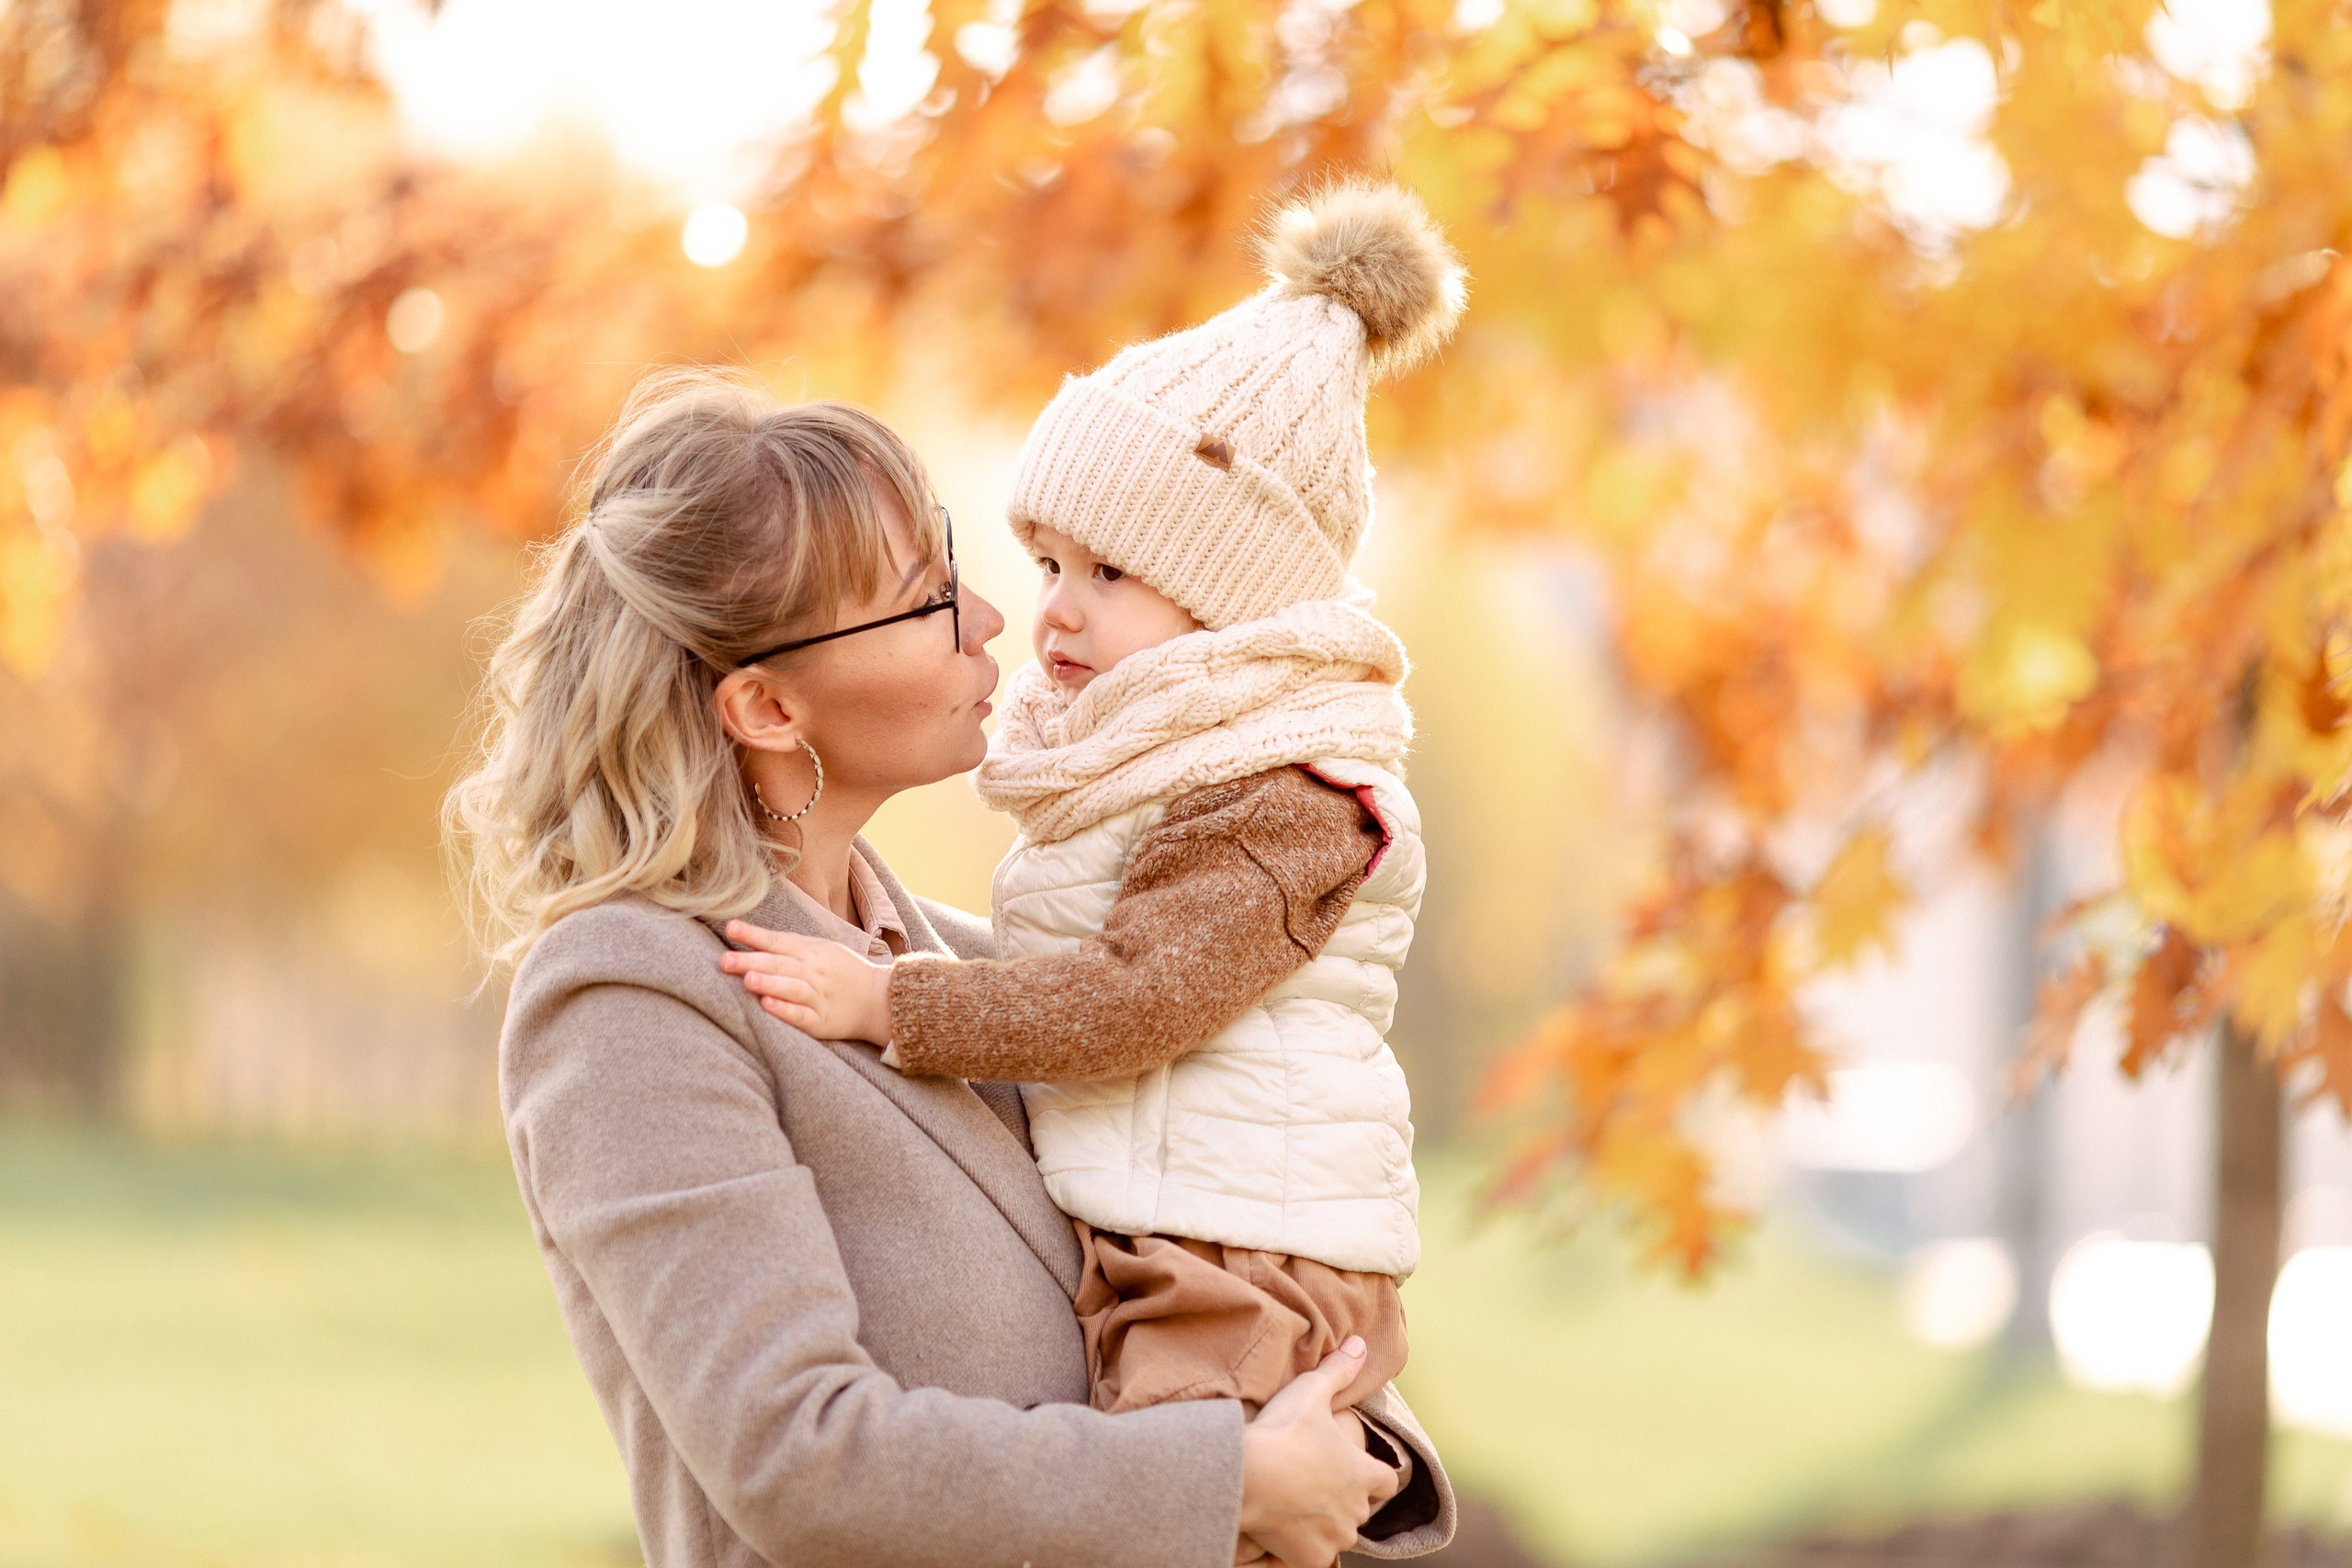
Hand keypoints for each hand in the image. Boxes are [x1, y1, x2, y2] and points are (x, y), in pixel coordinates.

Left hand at [720, 922, 893, 1043]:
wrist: (878, 999)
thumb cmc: (841, 972)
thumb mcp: (821, 950)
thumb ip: (789, 945)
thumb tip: (752, 936)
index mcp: (811, 953)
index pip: (778, 941)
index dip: (754, 935)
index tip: (731, 928)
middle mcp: (813, 973)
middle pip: (779, 965)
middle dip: (751, 962)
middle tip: (724, 961)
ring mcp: (818, 997)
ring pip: (791, 988)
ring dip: (769, 984)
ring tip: (747, 980)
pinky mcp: (821, 1022)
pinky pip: (802, 1016)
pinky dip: (785, 1011)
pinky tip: (768, 1006)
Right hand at [1235, 1338, 1398, 1567]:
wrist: (1245, 1478)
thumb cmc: (1282, 1433)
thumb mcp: (1312, 1393)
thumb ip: (1339, 1370)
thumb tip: (1362, 1344)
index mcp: (1363, 1474)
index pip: (1389, 1481)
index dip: (1376, 1474)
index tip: (1357, 1468)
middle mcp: (1355, 1511)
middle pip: (1360, 1509)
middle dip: (1343, 1498)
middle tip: (1313, 1481)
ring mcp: (1333, 1538)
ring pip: (1337, 1534)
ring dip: (1323, 1524)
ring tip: (1295, 1504)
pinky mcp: (1308, 1559)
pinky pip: (1312, 1557)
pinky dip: (1300, 1547)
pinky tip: (1281, 1529)